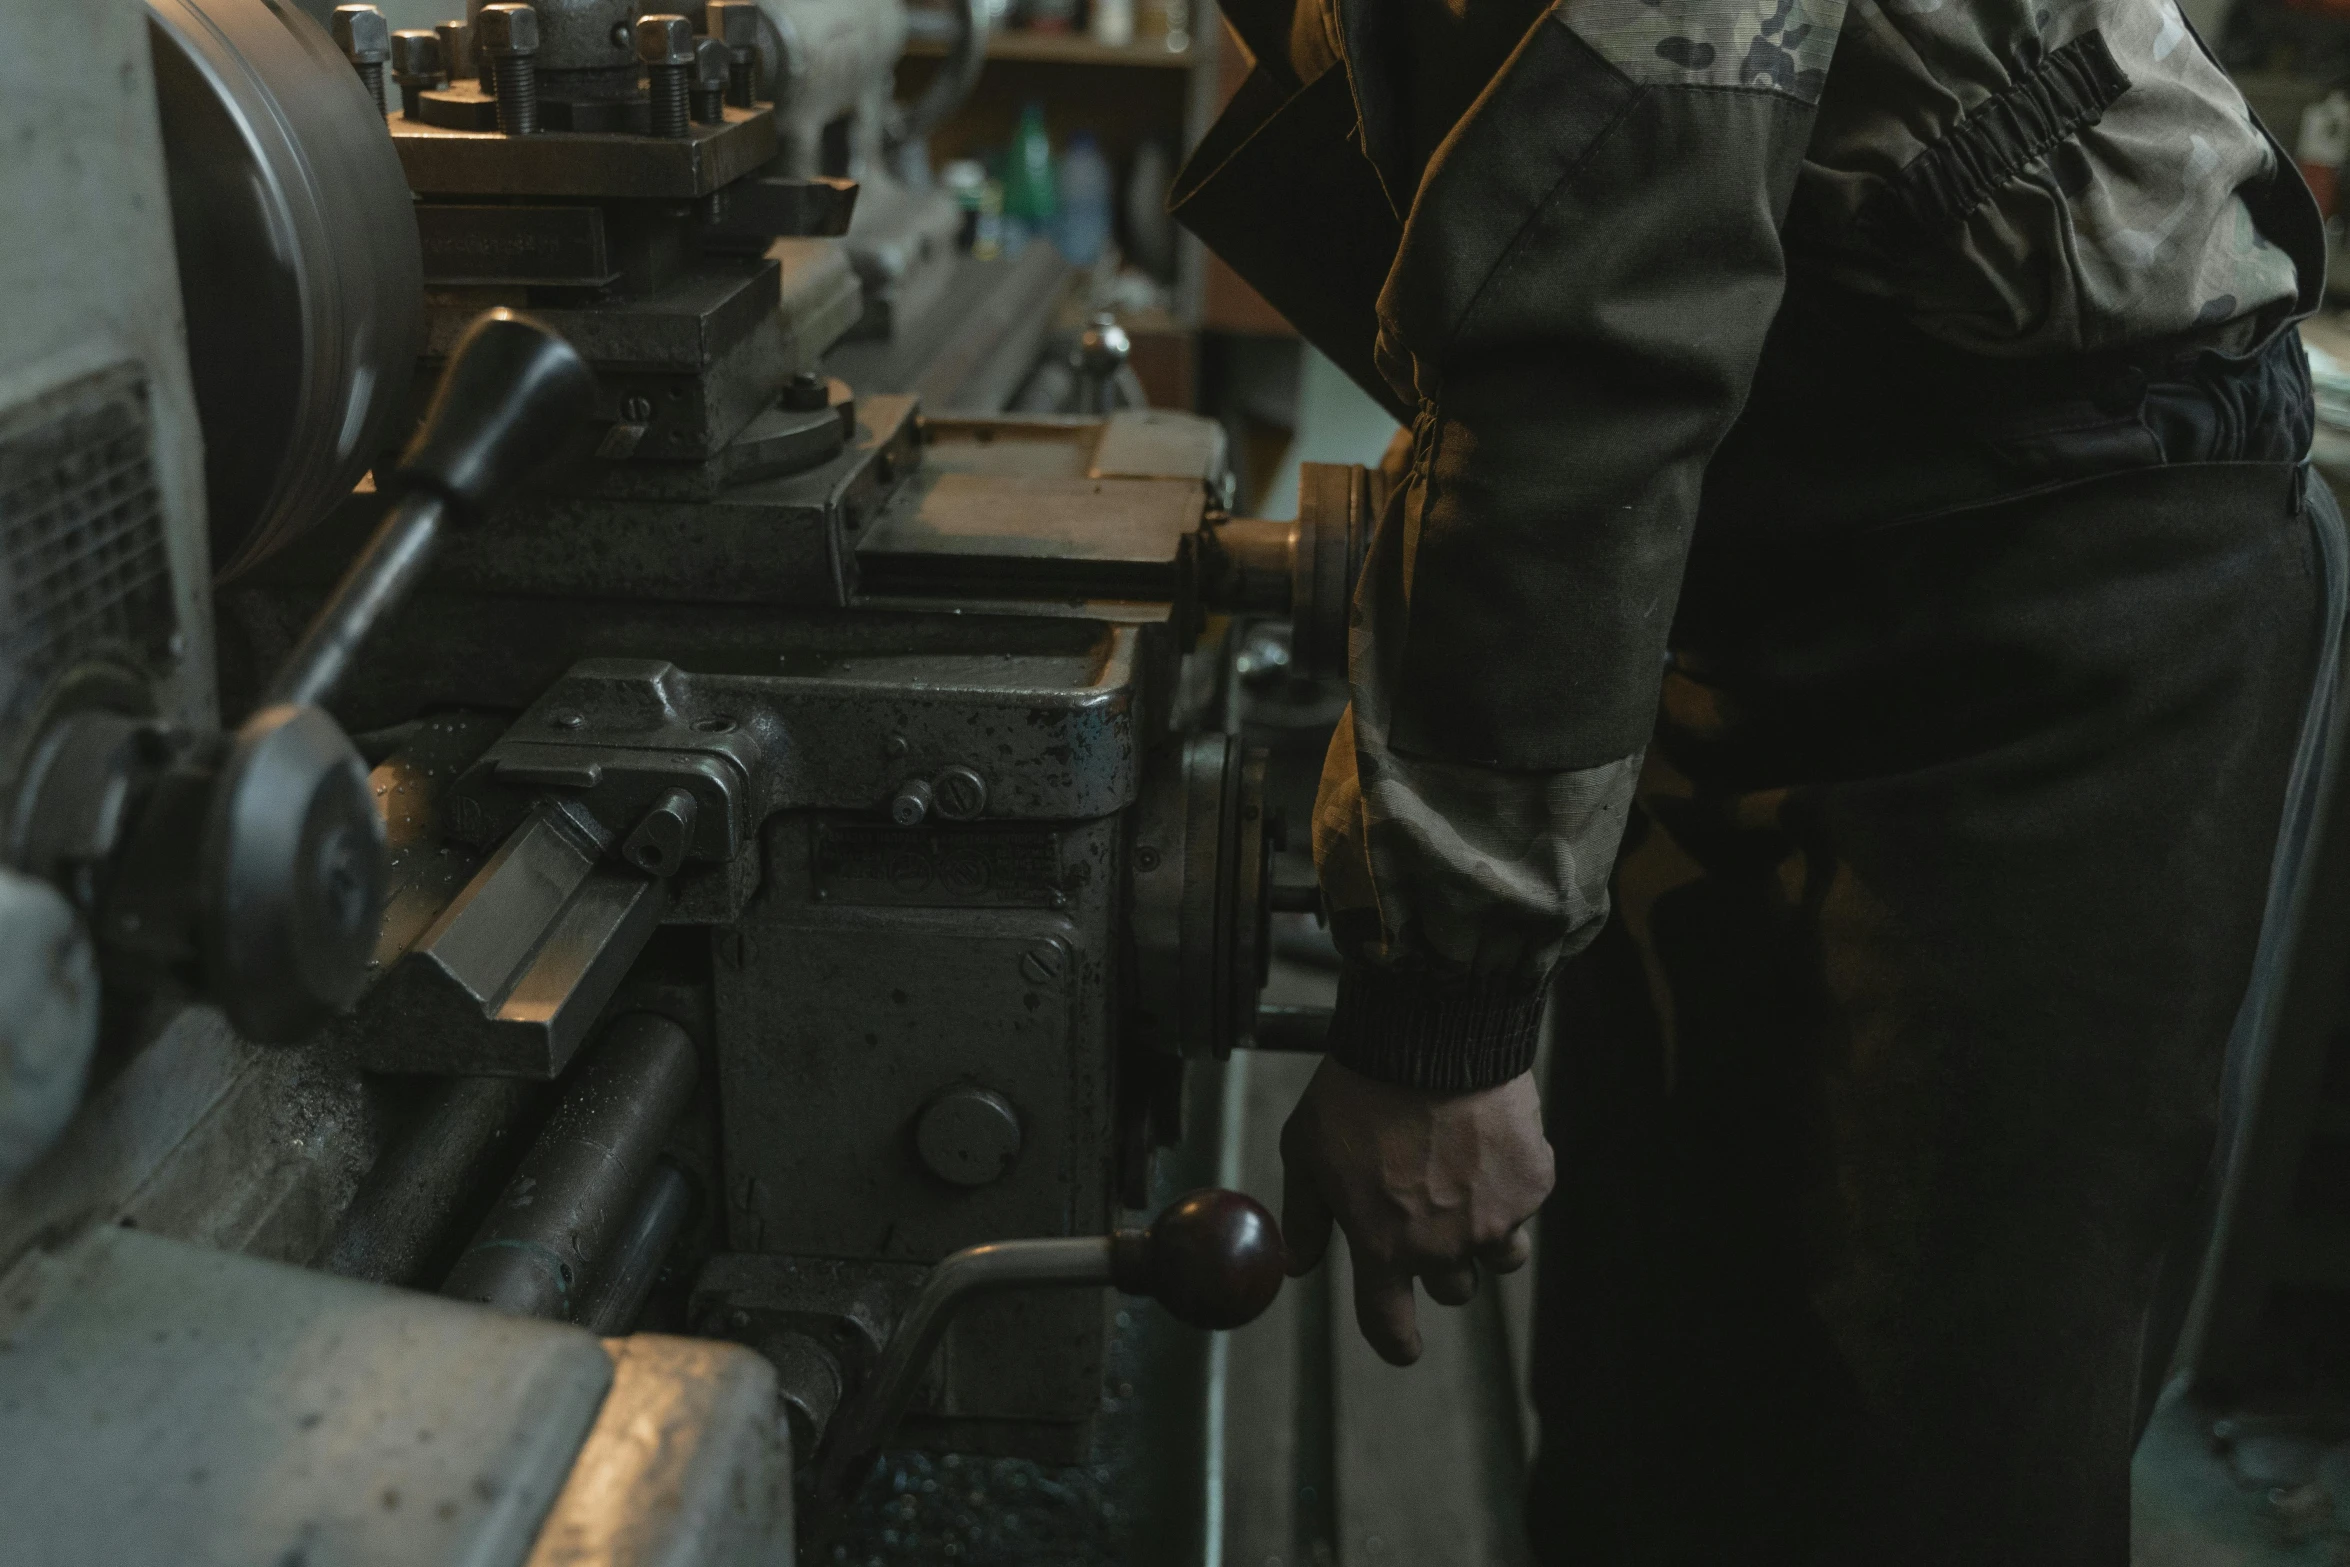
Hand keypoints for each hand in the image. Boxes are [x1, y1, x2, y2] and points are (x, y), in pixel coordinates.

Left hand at [1279, 1057, 1553, 1364]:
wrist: (1429, 1034)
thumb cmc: (1357, 1091)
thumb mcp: (1306, 1152)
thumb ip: (1305, 1216)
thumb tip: (1297, 1265)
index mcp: (1383, 1247)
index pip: (1391, 1328)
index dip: (1398, 1343)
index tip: (1405, 1344)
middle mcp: (1443, 1247)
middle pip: (1453, 1290)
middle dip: (1441, 1264)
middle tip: (1429, 1213)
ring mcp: (1495, 1218)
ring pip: (1500, 1256)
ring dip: (1485, 1233)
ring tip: (1465, 1182)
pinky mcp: (1532, 1183)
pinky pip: (1525, 1203)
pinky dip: (1510, 1184)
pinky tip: (1487, 1143)